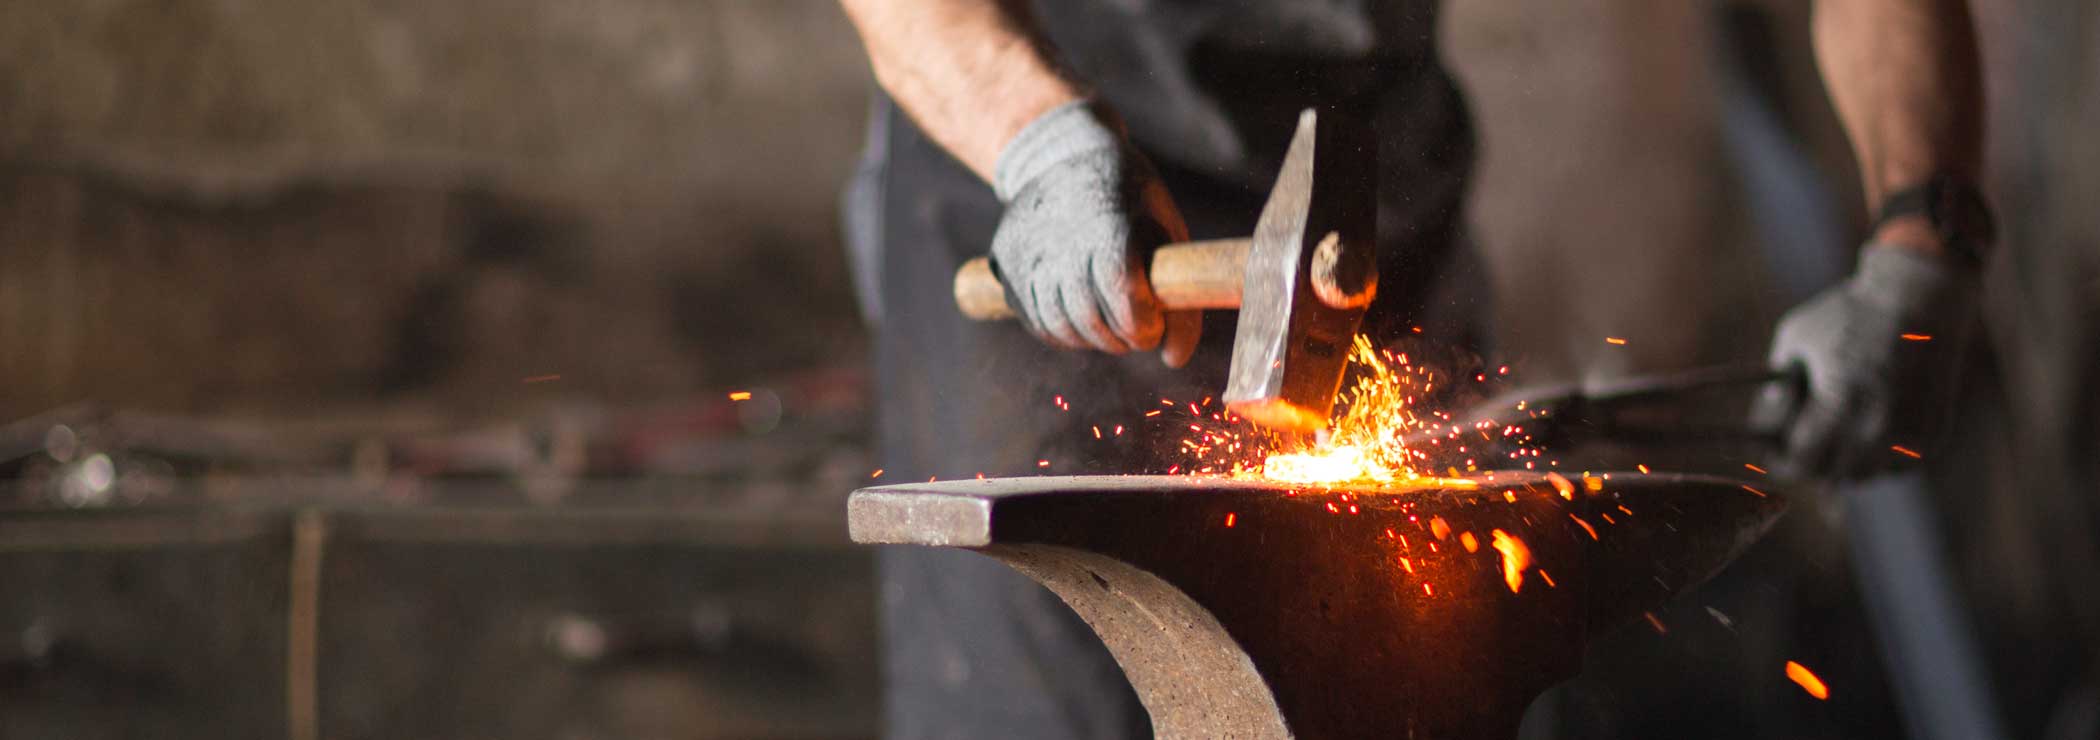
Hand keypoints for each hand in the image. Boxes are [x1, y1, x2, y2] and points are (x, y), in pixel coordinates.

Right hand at [989, 101, 1201, 366]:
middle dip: (1121, 339)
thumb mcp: (1166, 230)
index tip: (1152, 325)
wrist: (1062, 155)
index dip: (1141, 324)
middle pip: (1090, 318)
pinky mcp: (1005, 265)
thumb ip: (1180, 296)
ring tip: (1110, 324)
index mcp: (1108, 222)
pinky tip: (1081, 317)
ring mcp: (1028, 252)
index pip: (1122, 293)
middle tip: (1136, 329)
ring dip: (1092, 339)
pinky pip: (1036, 321)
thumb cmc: (1129, 198)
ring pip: (1061, 327)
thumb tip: (1173, 359)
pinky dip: (1063, 332)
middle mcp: (1061, 237)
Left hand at [1751, 244, 1978, 477]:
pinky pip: (1896, 466)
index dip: (1781, 461)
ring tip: (1833, 439)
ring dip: (1845, 463)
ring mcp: (1909, 435)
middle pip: (1831, 475)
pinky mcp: (1932, 433)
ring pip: (1865, 475)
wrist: (1920, 294)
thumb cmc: (1849, 312)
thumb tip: (1768, 419)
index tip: (1772, 453)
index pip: (1801, 463)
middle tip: (1800, 445)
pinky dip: (1879, 458)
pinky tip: (1867, 432)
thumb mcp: (1796, 338)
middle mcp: (1878, 428)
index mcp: (1839, 406)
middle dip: (1810, 463)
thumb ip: (1777, 384)